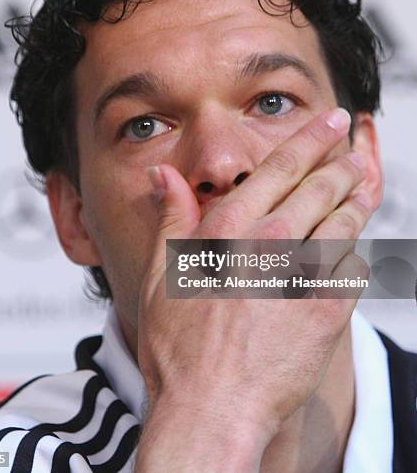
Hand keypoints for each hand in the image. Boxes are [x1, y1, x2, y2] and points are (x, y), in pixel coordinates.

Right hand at [136, 107, 371, 471]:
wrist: (214, 405)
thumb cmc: (180, 344)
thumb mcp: (161, 274)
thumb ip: (171, 217)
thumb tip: (163, 174)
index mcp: (230, 226)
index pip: (282, 166)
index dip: (311, 139)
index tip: (331, 121)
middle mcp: (271, 240)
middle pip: (321, 185)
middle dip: (342, 160)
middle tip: (355, 146)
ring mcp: (305, 272)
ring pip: (345, 219)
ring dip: (358, 195)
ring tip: (365, 179)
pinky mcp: (330, 307)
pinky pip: (354, 264)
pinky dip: (357, 247)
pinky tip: (356, 242)